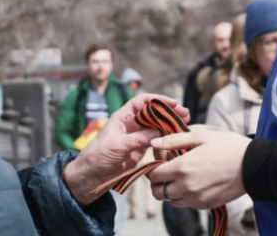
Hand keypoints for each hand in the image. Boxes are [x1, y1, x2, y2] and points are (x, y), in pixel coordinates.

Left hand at [64, 94, 189, 205]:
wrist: (91, 175)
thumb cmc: (98, 156)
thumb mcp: (116, 146)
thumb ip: (136, 139)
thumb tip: (156, 132)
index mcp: (122, 117)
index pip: (142, 102)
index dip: (157, 100)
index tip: (172, 103)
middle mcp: (130, 124)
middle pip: (153, 113)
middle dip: (168, 112)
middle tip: (185, 114)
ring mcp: (136, 136)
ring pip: (156, 126)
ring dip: (169, 124)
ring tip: (185, 124)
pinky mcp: (140, 148)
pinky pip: (155, 140)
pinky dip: (166, 138)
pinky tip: (176, 138)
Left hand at [146, 126, 250, 208]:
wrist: (253, 165)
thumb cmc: (227, 146)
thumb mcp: (200, 136)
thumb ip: (174, 140)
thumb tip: (153, 143)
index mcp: (182, 168)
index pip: (153, 174)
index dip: (153, 166)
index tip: (160, 159)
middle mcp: (186, 187)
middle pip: (158, 192)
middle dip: (157, 182)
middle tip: (166, 170)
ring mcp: (196, 199)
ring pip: (171, 201)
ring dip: (170, 190)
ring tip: (181, 176)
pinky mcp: (206, 205)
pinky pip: (186, 204)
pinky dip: (184, 196)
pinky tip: (194, 182)